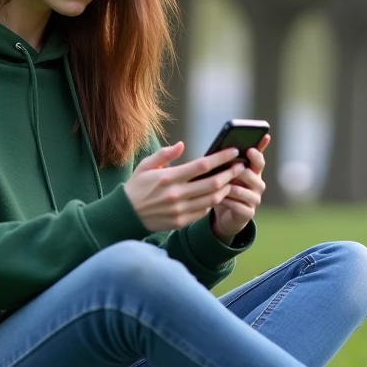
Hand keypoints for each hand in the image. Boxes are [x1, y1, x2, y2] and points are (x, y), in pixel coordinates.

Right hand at [124, 142, 246, 231]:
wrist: (126, 215)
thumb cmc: (137, 186)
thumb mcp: (146, 165)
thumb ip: (164, 154)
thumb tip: (182, 145)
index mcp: (168, 177)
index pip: (201, 166)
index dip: (220, 158)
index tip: (233, 152)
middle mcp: (176, 194)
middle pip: (212, 184)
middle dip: (230, 174)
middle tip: (240, 167)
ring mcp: (179, 210)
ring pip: (211, 199)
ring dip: (225, 189)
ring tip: (231, 180)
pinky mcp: (180, 222)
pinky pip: (203, 211)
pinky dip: (212, 203)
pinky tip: (217, 195)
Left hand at [212, 134, 268, 244]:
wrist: (226, 213)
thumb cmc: (225, 188)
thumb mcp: (226, 173)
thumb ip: (227, 162)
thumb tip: (220, 148)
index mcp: (254, 172)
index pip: (259, 161)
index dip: (256, 155)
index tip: (249, 149)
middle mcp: (258, 185)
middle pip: (252, 175)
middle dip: (238, 171)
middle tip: (227, 168)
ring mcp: (255, 200)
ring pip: (242, 191)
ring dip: (228, 187)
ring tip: (217, 184)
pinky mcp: (249, 213)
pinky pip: (237, 206)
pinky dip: (226, 201)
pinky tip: (216, 199)